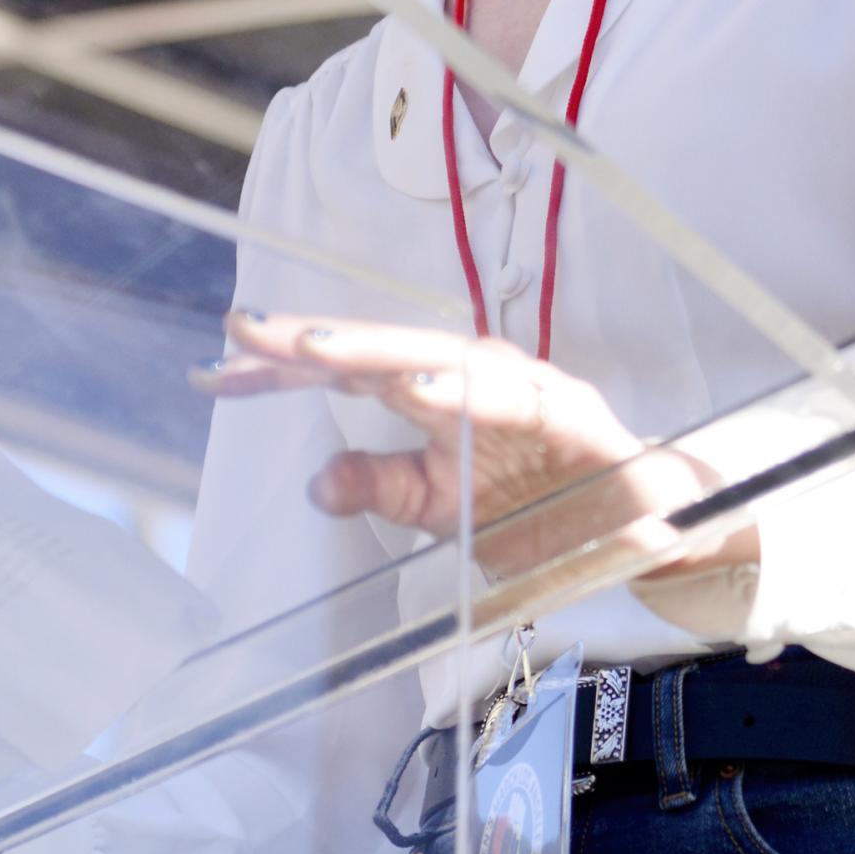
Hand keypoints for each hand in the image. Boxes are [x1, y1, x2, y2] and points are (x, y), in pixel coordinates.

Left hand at [191, 311, 757, 581]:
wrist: (643, 522)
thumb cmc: (537, 503)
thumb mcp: (440, 506)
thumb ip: (380, 487)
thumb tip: (313, 482)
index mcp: (433, 392)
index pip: (344, 375)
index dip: (279, 371)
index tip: (211, 372)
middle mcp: (469, 376)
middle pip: (378, 350)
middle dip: (311, 341)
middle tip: (243, 331)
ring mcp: (518, 388)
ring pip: (437, 358)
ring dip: (376, 351)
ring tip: (313, 349)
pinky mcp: (566, 412)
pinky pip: (510, 397)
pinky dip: (466, 389)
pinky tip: (420, 389)